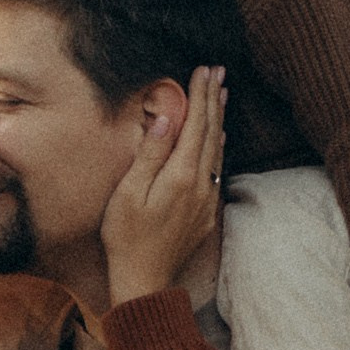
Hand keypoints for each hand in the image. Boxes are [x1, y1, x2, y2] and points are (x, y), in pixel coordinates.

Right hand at [100, 67, 226, 307]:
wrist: (144, 281)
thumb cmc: (126, 237)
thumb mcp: (129, 192)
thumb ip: (151, 154)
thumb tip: (168, 118)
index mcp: (181, 175)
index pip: (195, 124)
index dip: (200, 95)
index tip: (204, 69)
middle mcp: (201, 185)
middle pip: (211, 132)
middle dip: (214, 99)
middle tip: (219, 71)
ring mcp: (206, 200)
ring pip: (217, 150)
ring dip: (219, 120)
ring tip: (222, 94)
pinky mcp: (206, 214)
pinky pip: (216, 170)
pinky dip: (218, 147)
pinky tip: (219, 138)